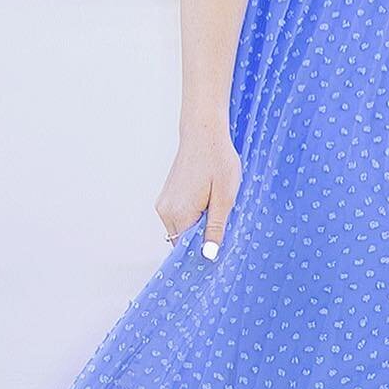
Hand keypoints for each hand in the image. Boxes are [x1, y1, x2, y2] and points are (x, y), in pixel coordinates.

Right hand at [155, 122, 242, 258]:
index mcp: (179, 213)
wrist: (204, 133)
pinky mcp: (166, 196)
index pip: (186, 250)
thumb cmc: (217, 160)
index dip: (203, 252)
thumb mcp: (224, 197)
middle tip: (223, 222)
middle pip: (183, 240)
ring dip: (198, 225)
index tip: (219, 250)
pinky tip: (207, 199)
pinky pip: (179, 216)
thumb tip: (208, 255)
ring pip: (182, 228)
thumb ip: (215, 228)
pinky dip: (193, 215)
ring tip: (215, 206)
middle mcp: (165, 211)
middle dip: (202, 238)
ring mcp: (163, 203)